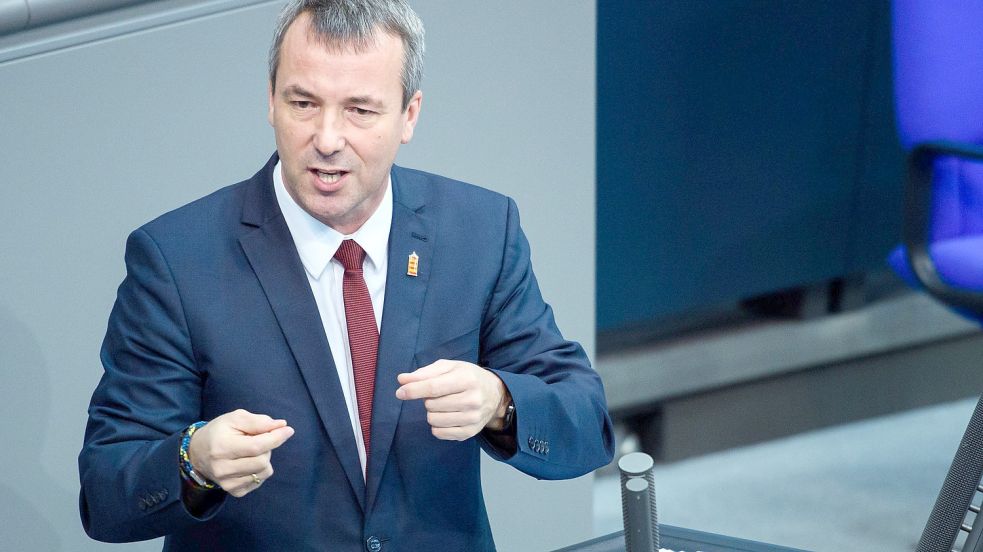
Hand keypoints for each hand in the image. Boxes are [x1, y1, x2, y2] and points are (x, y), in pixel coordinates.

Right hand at [188, 409, 294, 497]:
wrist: (198, 453)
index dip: (276, 438)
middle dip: (268, 447)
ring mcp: (227, 483)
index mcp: (222, 447)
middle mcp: (223, 468)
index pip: (257, 446)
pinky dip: (260, 470)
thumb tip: (281, 426)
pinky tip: (249, 463)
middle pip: (263, 460)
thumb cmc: (219, 432)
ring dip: (265, 459)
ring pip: (264, 472)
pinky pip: (259, 481)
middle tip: (258, 439)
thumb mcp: (235, 418)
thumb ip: (258, 422)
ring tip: (252, 451)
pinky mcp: (233, 491)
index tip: (288, 430)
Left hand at [396, 360, 510, 439]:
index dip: (413, 390)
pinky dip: (437, 425)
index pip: (433, 387)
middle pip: (431, 405)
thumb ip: (425, 373)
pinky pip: (439, 433)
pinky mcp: (470, 432)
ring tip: (443, 405)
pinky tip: (446, 416)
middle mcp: (472, 400)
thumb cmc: (468, 377)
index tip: (400, 392)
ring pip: (433, 420)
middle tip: (439, 394)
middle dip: (428, 399)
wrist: (495, 395)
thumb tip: (402, 380)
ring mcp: (472, 418)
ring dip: (432, 412)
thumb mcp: (449, 367)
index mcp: (467, 379)